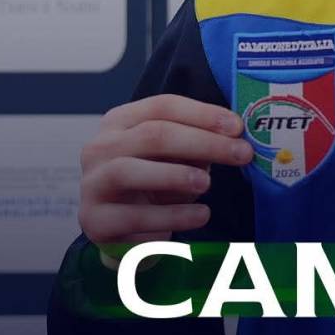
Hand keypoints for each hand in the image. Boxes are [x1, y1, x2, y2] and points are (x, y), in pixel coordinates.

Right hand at [79, 94, 253, 255]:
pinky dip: (172, 216)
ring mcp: (93, 183)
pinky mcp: (96, 221)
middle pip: (153, 135)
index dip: (203, 114)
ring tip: (208, 184)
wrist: (121, 228)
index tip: (238, 127)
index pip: (163, 106)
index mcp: (121, 121)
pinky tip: (200, 215)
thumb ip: (196, 145)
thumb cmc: (153, 182)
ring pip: (130, 171)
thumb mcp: (174, 158)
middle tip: (241, 154)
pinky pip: (134, 216)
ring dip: (176, 175)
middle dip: (203, 143)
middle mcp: (100, 147)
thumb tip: (235, 139)